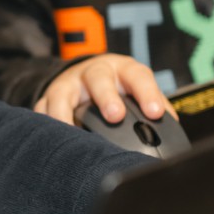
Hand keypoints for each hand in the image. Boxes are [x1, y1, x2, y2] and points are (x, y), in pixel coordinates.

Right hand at [33, 54, 169, 127]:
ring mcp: (68, 85)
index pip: (137, 76)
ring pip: (62, 94)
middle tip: (115, 115)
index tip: (153, 113)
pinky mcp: (47, 98)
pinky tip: (50, 142)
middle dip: (106, 96)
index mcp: (122, 70)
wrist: (85, 75)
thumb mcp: (137, 89)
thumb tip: (172, 129)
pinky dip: (44, 125)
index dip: (146, 93)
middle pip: (98, 78)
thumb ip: (153, 106)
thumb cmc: (118, 87)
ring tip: (73, 135)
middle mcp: (94, 73)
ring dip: (66, 114)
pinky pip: (41, 111)